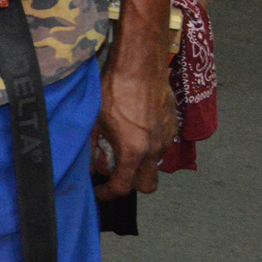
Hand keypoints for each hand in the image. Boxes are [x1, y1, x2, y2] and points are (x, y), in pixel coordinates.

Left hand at [92, 51, 176, 198]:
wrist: (141, 67)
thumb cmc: (113, 91)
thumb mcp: (95, 121)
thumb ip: (92, 148)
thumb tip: (89, 168)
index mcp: (132, 151)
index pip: (122, 186)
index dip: (108, 194)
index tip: (100, 192)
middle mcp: (154, 150)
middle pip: (148, 186)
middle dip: (132, 185)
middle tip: (115, 172)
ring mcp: (166, 140)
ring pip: (154, 165)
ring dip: (140, 163)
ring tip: (124, 145)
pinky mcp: (173, 128)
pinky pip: (162, 147)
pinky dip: (149, 146)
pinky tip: (136, 130)